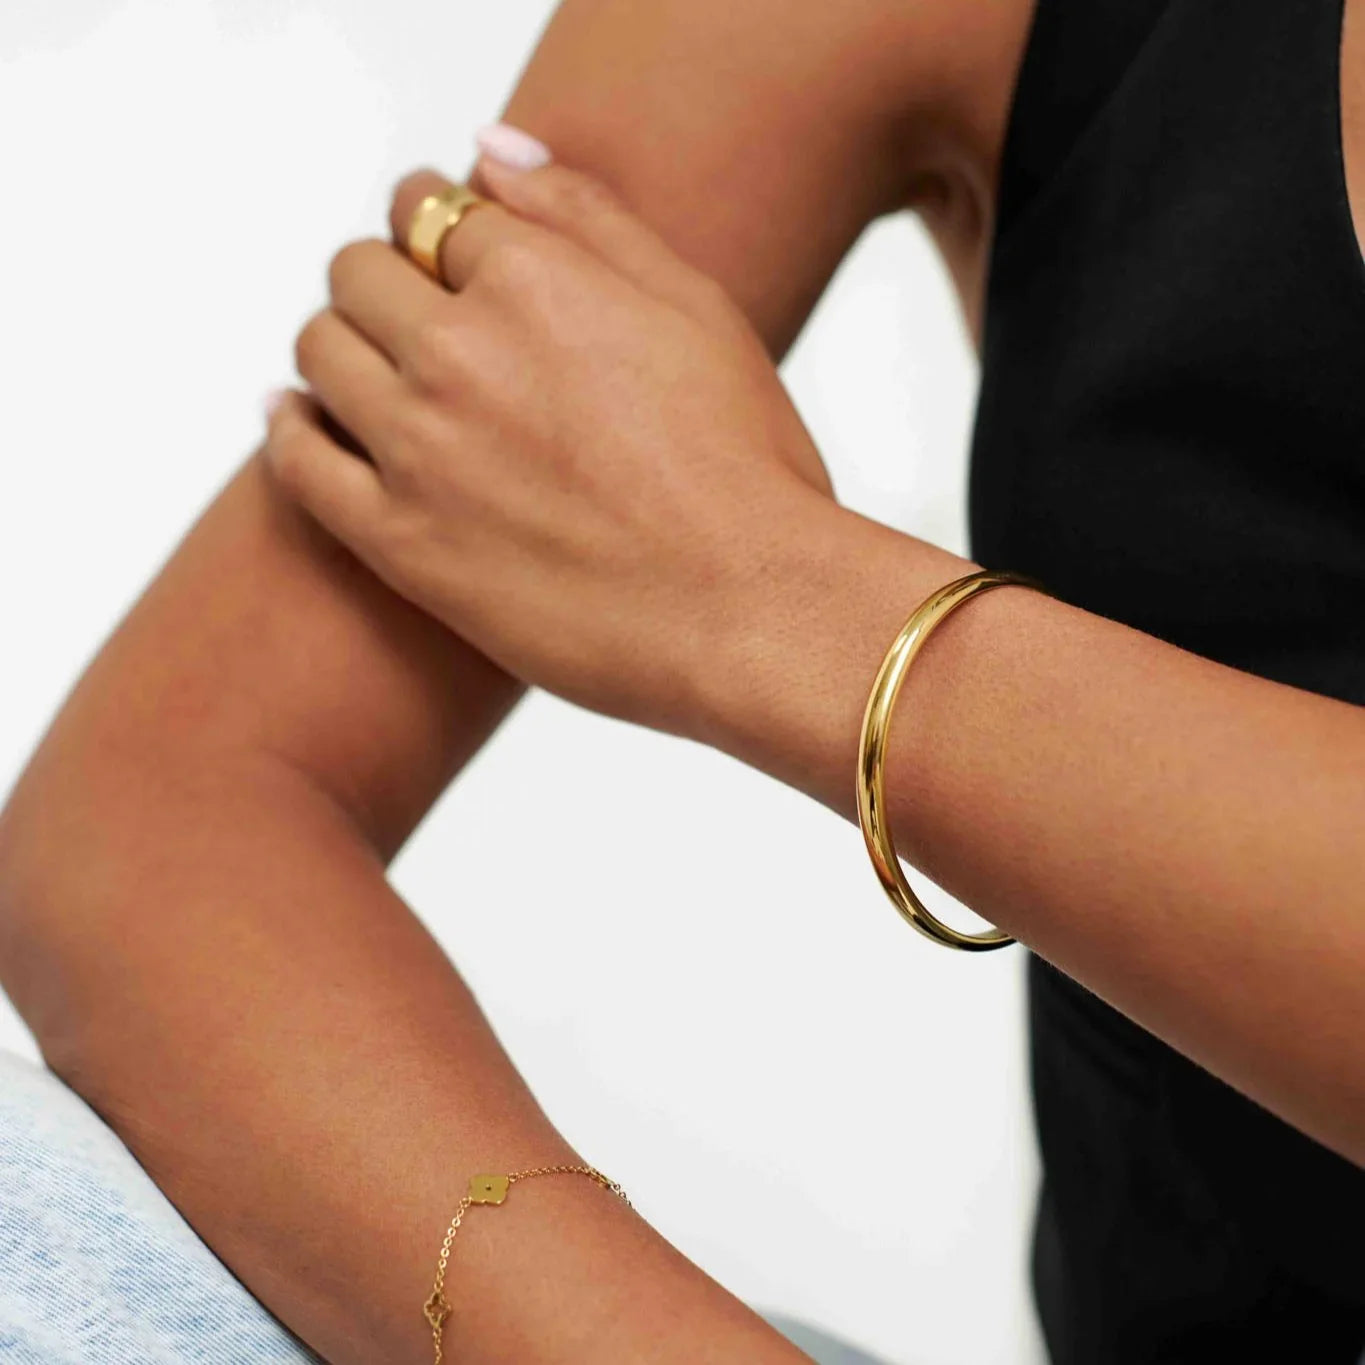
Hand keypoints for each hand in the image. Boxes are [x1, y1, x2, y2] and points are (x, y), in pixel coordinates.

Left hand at [264, 157, 835, 737]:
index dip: (436, 224)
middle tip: (417, 314)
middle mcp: (458, 349)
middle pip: (358, 271)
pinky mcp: (401, 542)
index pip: (429, 208)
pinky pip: (298, 462)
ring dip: (339, 342)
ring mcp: (419, 448)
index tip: (446, 251)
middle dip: (385, 278)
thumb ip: (587, 215)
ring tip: (377, 369)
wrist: (747, 610)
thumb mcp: (695, 307)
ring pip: (318, 350)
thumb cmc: (744, 464)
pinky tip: (300, 418)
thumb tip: (489, 148)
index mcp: (532, 278)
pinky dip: (290, 426)